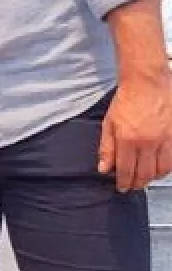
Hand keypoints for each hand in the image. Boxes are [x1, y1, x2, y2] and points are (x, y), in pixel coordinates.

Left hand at [98, 76, 171, 191]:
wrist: (147, 82)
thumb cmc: (126, 101)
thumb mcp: (109, 123)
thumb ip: (107, 148)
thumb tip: (104, 168)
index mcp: (128, 139)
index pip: (126, 170)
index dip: (124, 182)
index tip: (122, 188)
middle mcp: (148, 142)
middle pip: (145, 173)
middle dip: (138, 183)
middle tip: (133, 186)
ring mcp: (165, 139)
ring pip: (162, 169)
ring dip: (153, 178)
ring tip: (146, 178)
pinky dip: (166, 167)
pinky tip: (159, 168)